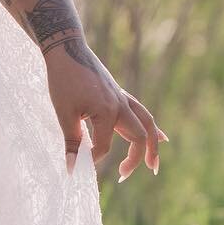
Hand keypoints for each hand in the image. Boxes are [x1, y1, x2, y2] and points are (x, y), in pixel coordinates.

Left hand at [43, 34, 167, 180]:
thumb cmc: (63, 80)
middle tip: (123, 176)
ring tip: (153, 165)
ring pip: (147, 123)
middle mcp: (120, 106)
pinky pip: (141, 112)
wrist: (66, 48)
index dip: (92, 158)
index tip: (77, 162)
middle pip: (139, 137)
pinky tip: (161, 137)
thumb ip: (72, 142)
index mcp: (107, 112)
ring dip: (153, 144)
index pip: (104, 147)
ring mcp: (122, 98)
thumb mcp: (64, 113)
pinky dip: (150, 127)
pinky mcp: (119, 94)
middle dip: (136, 159)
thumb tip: (73, 169)